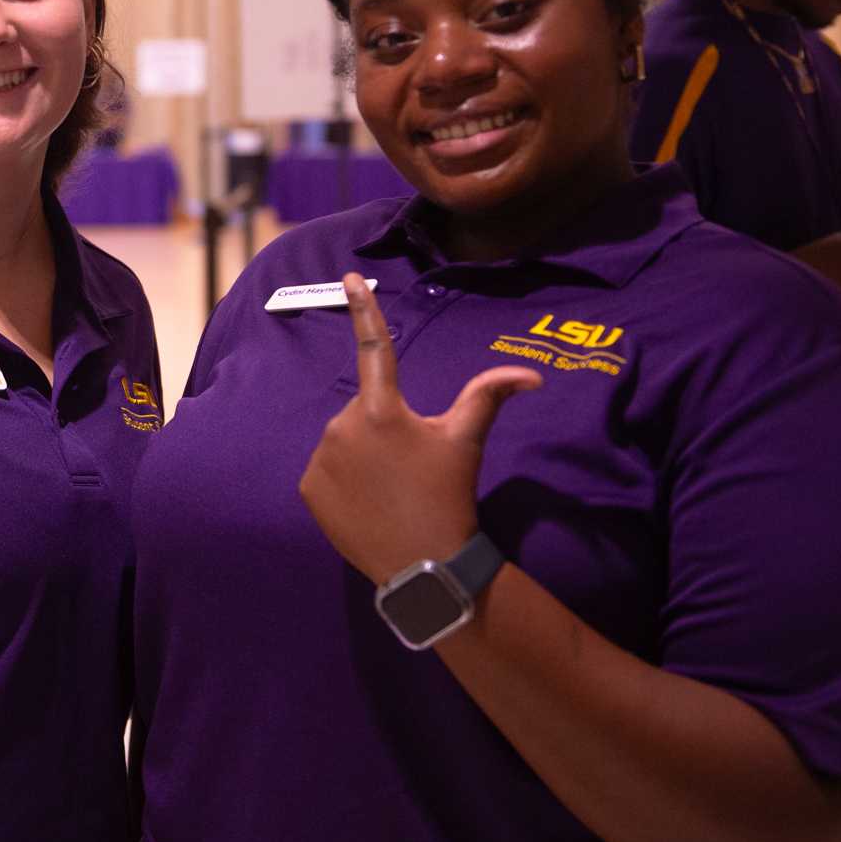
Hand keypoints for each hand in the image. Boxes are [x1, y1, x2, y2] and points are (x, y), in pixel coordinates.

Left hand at [298, 274, 541, 584]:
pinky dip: (343, 480)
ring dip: (363, 454)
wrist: (423, 564)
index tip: (349, 277)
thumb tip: (532, 374)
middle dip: (382, 427)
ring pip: (343, 441)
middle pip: (363, 410)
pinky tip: (368, 502)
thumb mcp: (467, 442)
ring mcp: (321, 458)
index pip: (375, 347)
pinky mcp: (308, 488)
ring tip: (390, 487)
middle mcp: (343, 426)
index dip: (363, 308)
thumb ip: (489, 396)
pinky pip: (326, 471)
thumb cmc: (449, 496)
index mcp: (382, 409)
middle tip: (407, 465)